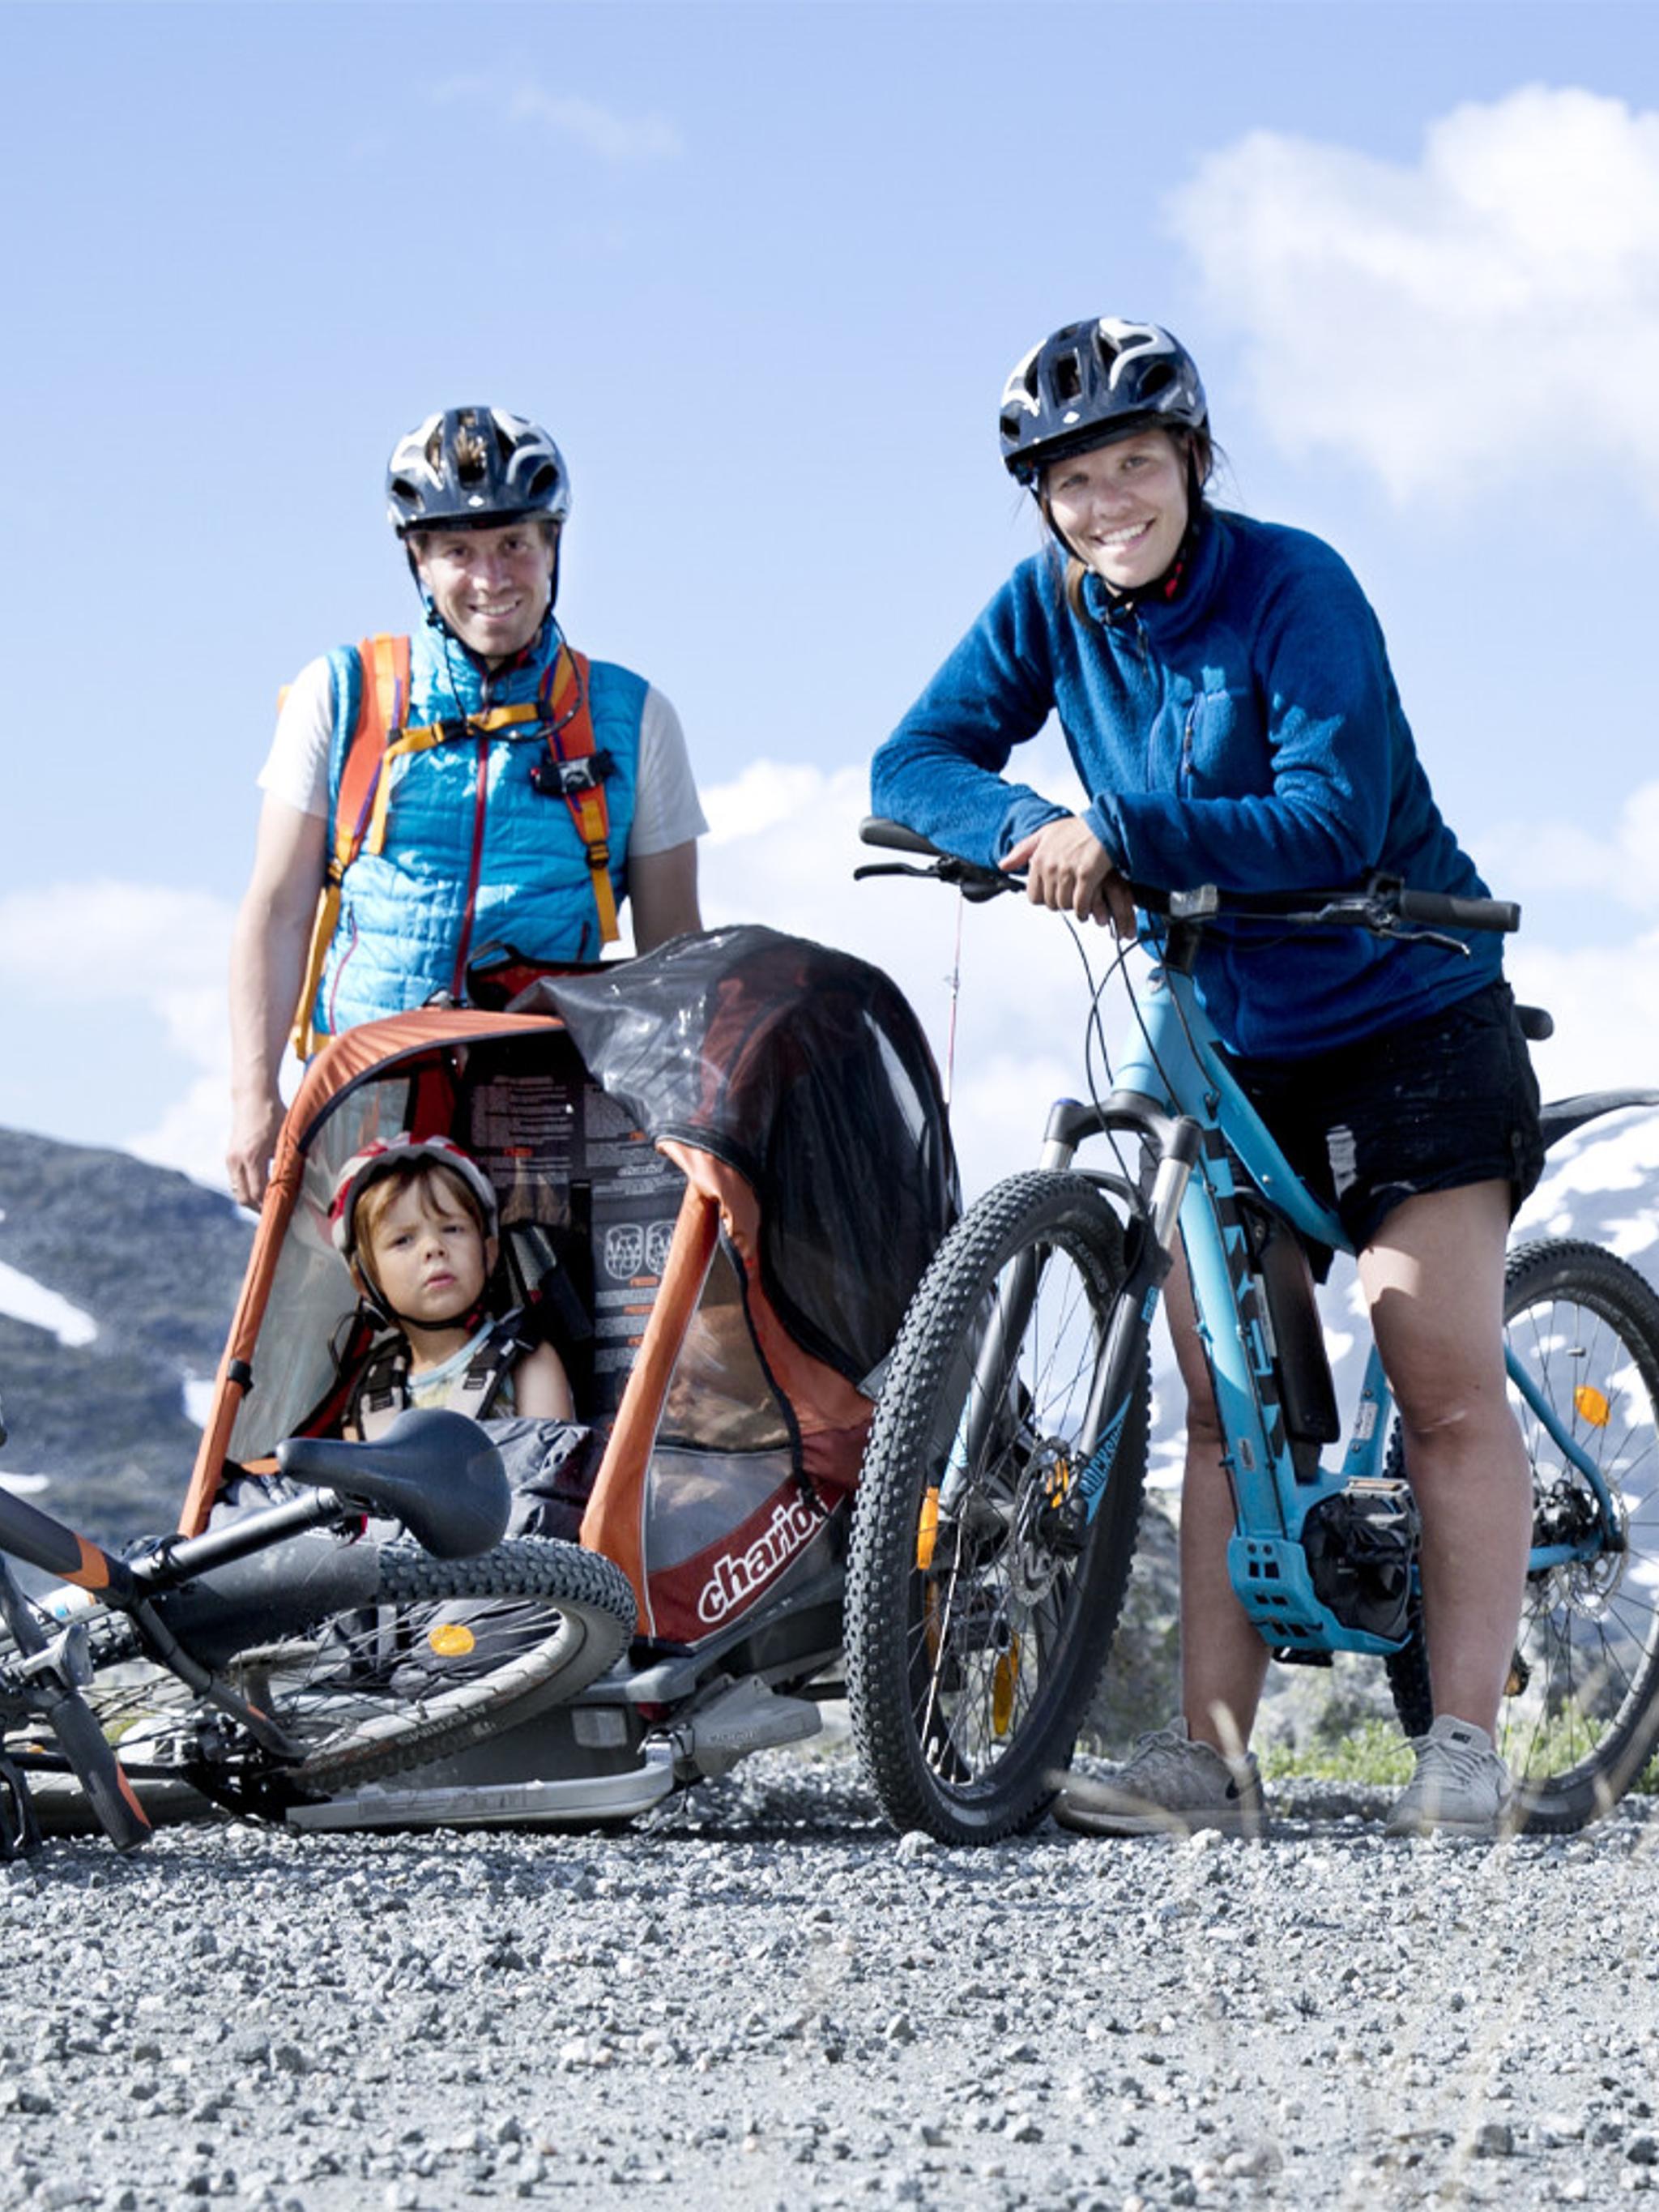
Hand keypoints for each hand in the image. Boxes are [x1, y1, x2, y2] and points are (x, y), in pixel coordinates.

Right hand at [226, 1092, 284, 1210]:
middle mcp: (237, 1160)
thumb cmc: (274, 1114)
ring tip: (271, 1204)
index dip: (270, 1206)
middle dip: (259, 1209)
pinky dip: (247, 1188)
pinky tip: (262, 1189)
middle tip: (277, 1213)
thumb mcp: (286, 1138)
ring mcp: (231, 1158)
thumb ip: (287, 1162)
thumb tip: (297, 1184)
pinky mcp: (230, 1155)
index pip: (258, 1193)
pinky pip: (236, 1181)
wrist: (252, 1096)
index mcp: (252, 1157)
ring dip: (252, 1200)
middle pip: (244, 1198)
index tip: (284, 1213)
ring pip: (238, 1191)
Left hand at [1002, 817, 1135, 934]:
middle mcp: (1050, 866)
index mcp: (1038, 859)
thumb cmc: (1078, 829)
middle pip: (1049, 902)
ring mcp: (1068, 871)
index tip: (1053, 894)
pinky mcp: (1086, 876)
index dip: (1044, 898)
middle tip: (1069, 897)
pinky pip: (1080, 904)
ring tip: (1080, 901)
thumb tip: (1003, 865)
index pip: (1033, 896)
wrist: (1105, 824)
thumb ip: (1022, 851)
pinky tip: (1087, 908)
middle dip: (1060, 902)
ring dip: (1072, 907)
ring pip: (1064, 905)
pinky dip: (1083, 910)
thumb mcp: (1044, 834)